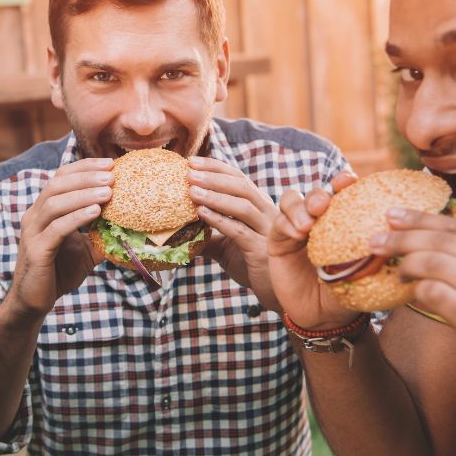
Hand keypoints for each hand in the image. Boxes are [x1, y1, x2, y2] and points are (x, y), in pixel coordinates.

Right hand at [6, 158, 112, 319]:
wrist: (34, 302)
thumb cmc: (59, 272)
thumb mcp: (85, 249)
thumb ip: (101, 234)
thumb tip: (132, 225)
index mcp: (44, 210)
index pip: (61, 177)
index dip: (84, 167)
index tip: (110, 163)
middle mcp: (34, 216)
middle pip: (57, 184)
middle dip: (86, 176)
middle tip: (112, 175)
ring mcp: (32, 232)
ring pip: (55, 203)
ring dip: (83, 194)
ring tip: (108, 191)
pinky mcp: (36, 250)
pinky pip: (56, 228)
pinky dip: (76, 217)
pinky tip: (96, 212)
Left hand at [188, 157, 281, 310]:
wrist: (276, 294)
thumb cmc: (252, 265)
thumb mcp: (227, 247)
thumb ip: (209, 236)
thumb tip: (179, 231)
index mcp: (259, 206)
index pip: (238, 178)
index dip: (215, 167)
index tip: (191, 161)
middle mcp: (267, 213)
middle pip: (241, 185)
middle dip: (213, 176)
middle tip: (188, 171)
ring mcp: (267, 231)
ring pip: (243, 205)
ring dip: (215, 195)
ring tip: (191, 190)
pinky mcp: (262, 250)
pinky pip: (240, 231)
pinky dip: (220, 220)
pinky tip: (202, 214)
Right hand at [266, 172, 361, 328]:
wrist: (325, 318)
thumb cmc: (350, 292)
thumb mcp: (366, 269)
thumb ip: (374, 249)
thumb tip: (398, 230)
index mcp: (341, 220)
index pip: (341, 193)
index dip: (343, 182)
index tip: (349, 181)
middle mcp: (317, 219)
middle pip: (315, 193)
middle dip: (319, 193)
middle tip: (323, 204)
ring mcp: (296, 229)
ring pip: (291, 201)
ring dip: (299, 207)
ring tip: (307, 224)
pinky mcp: (278, 242)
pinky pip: (278, 224)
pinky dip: (286, 223)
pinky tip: (297, 235)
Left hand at [376, 209, 455, 433]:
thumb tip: (445, 245)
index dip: (422, 219)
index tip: (393, 216)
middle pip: (444, 240)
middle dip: (403, 236)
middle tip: (374, 240)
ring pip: (436, 263)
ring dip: (406, 264)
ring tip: (391, 270)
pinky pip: (437, 295)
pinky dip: (417, 292)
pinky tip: (408, 296)